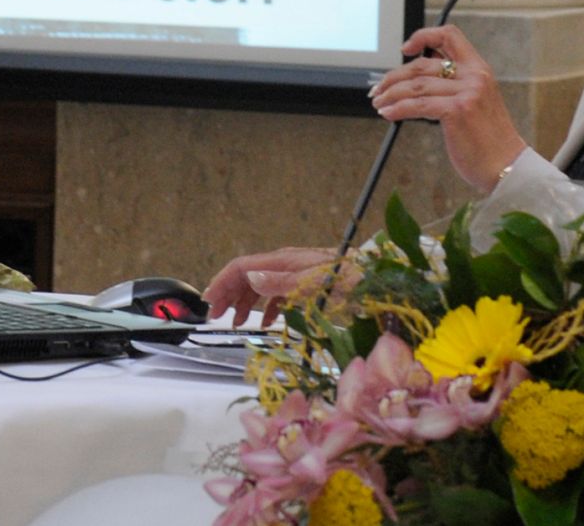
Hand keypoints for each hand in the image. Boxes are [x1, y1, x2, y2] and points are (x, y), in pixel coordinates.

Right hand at [202, 246, 336, 326]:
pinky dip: (267, 308)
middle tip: (215, 316)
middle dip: (227, 294)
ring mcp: (295, 273)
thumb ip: (282, 282)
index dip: (222, 282)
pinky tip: (267, 322)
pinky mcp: (306, 283)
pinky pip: (278, 294)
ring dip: (243, 302)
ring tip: (234, 321)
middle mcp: (285, 263)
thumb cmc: (349, 281)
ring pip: (260, 285)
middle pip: (247, 275)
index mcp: (283, 261)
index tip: (208, 302)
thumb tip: (250, 278)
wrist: (376, 279)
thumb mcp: (314, 283)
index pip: (242, 267)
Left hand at [369, 24, 527, 192]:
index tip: (406, 49)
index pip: (449, 35)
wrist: (507, 165)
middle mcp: (475, 75)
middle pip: (422, 64)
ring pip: (416, 85)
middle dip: (394, 76)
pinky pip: (417, 105)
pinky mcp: (458, 110)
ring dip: (391, 94)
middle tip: (379, 89)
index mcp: (479, 68)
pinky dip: (397, 108)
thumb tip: (416, 80)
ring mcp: (467, 92)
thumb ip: (454, 85)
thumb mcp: (476, 101)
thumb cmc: (488, 139)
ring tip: (379, 103)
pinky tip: (389, 114)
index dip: (423, 36)